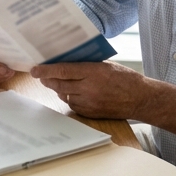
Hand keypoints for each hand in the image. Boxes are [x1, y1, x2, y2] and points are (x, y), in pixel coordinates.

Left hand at [29, 61, 147, 119]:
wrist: (141, 99)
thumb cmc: (125, 78)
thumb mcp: (106, 65)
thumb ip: (86, 65)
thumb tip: (66, 62)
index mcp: (93, 72)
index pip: (63, 71)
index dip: (46, 70)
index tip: (34, 69)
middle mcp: (89, 88)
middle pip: (59, 84)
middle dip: (47, 79)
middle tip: (40, 75)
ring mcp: (89, 103)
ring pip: (64, 95)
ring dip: (58, 89)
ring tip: (57, 82)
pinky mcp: (90, 113)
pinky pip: (73, 105)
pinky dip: (70, 98)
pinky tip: (73, 93)